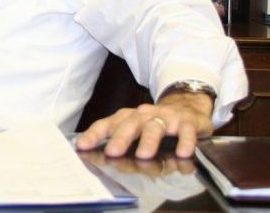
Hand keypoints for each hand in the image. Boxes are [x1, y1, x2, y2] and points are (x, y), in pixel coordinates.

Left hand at [74, 92, 212, 159]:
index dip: (94, 135)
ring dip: (148, 141)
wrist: (188, 109)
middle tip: (112, 153)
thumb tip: (101, 160)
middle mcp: (144, 115)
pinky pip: (186, 132)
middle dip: (120, 139)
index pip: (107, 125)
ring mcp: (166, 117)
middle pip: (129, 125)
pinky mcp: (187, 122)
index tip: (82, 146)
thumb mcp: (136, 134)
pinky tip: (182, 154)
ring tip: (143, 155)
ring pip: (155, 127)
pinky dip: (185, 143)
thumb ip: (122, 146)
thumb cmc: (156, 126)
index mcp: (128, 118)